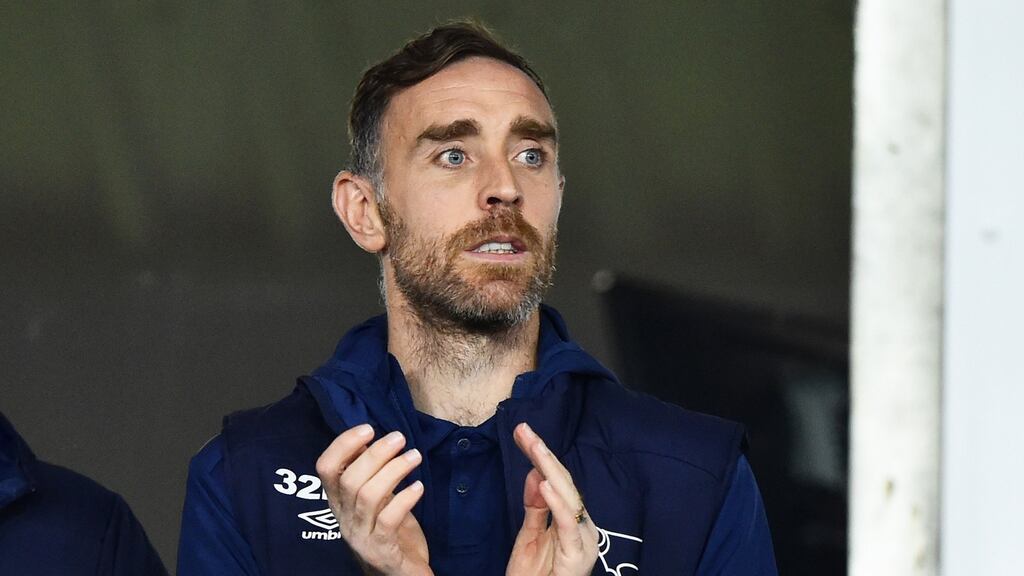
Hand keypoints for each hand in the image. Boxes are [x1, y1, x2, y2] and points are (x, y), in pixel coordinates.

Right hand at [316, 425, 432, 575]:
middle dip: (375, 454)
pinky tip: (419, 487)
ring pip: (368, 497)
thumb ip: (371, 473)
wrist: (400, 573)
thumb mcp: (376, 498)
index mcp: (339, 502)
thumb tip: (372, 436)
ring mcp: (361, 536)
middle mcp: (344, 519)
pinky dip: (404, 499)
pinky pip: (388, 521)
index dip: (342, 445)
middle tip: (399, 438)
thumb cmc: (390, 530)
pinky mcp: (381, 551)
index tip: (367, 428)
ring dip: (394, 471)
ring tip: (414, 456)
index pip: (325, 469)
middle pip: (349, 480)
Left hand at [506, 423, 597, 575]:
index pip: (555, 480)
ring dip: (548, 468)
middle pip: (562, 482)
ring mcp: (583, 539)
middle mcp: (582, 525)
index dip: (539, 455)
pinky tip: (543, 482)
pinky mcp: (578, 553)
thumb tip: (536, 472)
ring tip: (533, 446)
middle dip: (541, 453)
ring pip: (567, 495)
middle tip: (524, 430)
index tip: (522, 432)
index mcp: (572, 520)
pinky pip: (567, 522)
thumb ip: (535, 506)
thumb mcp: (530, 537)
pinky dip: (556, 501)